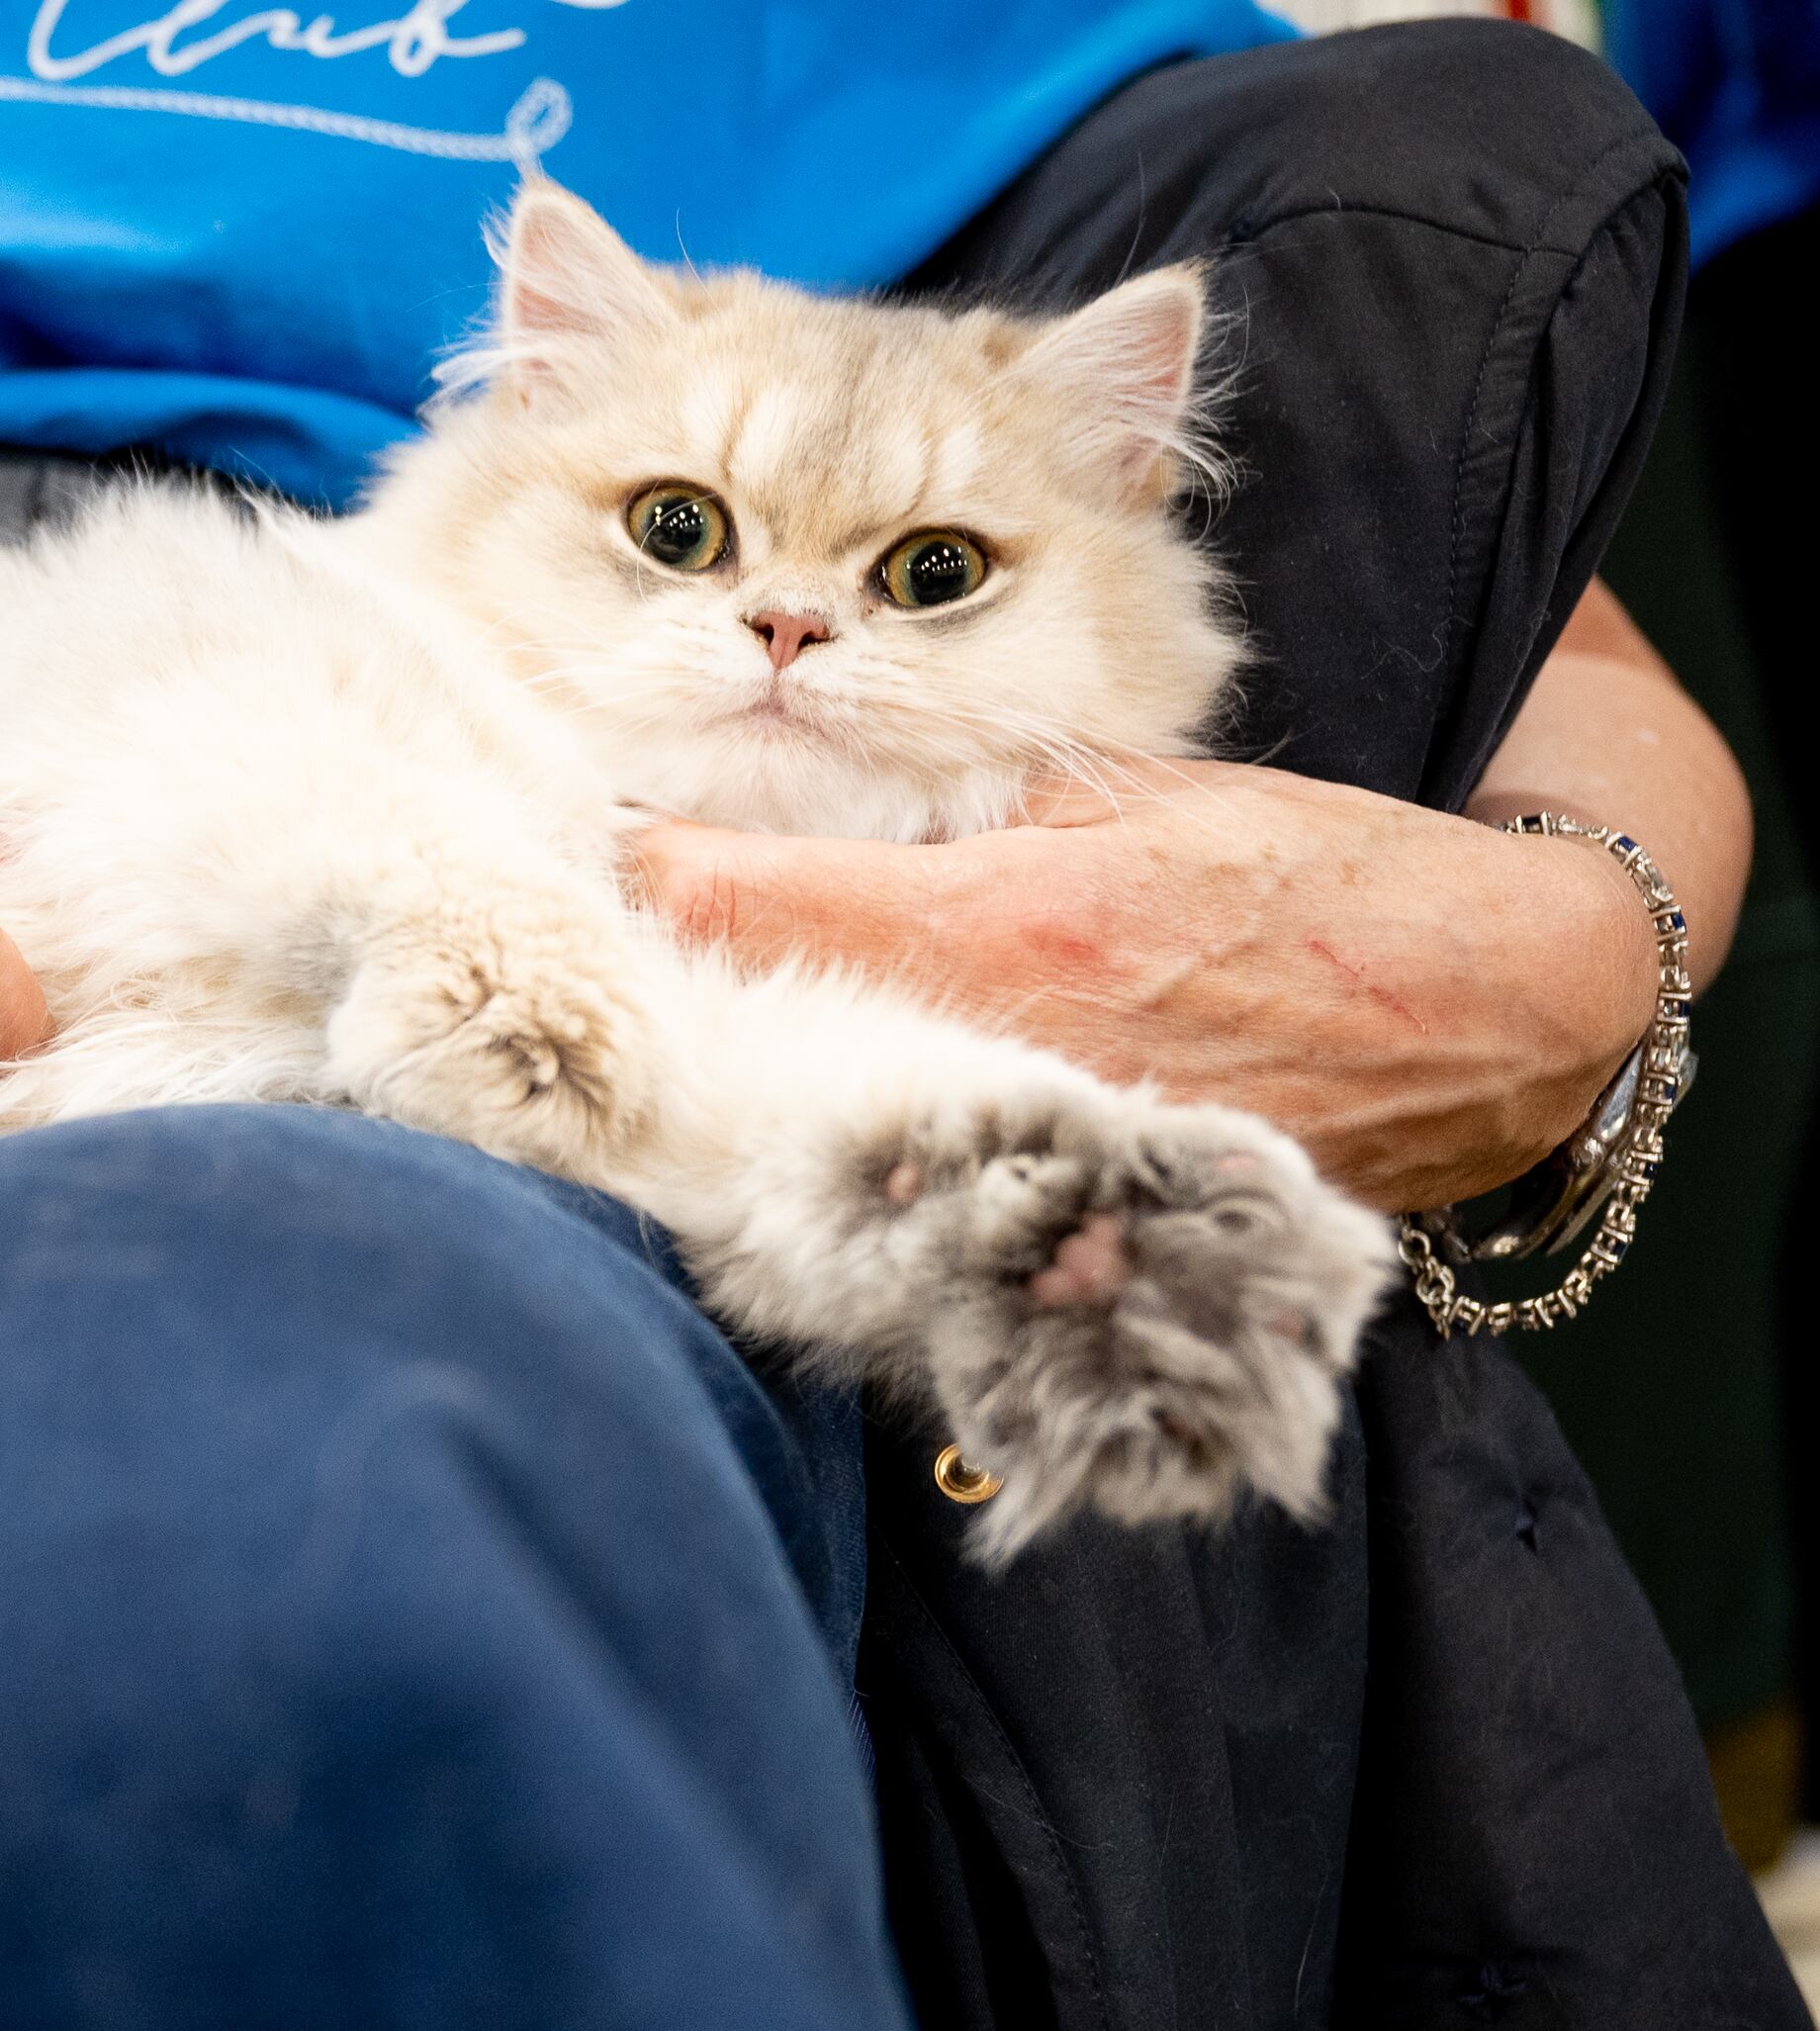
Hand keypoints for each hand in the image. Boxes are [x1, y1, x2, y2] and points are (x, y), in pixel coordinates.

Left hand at [628, 759, 1658, 1213]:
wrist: (1494, 1013)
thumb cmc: (1309, 876)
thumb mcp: (1132, 791)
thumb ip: (965, 796)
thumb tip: (802, 778)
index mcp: (1006, 920)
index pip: (741, 901)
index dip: (639, 873)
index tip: (571, 847)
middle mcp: (1000, 1051)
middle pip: (755, 1030)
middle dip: (665, 989)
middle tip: (563, 949)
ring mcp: (1031, 1154)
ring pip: (820, 1125)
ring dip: (742, 1080)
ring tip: (658, 1042)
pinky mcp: (1071, 1223)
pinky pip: (918, 1193)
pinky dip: (848, 1159)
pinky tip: (795, 1137)